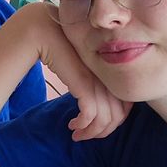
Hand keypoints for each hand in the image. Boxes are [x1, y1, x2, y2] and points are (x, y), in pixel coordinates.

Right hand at [17, 3, 129, 140]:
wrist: (41, 30)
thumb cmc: (57, 44)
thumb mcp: (78, 64)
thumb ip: (89, 80)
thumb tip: (93, 105)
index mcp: (110, 71)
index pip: (125, 104)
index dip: (113, 120)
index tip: (96, 126)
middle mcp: (108, 76)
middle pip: (117, 115)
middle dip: (102, 131)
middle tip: (85, 136)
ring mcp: (97, 79)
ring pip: (105, 118)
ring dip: (91, 132)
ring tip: (77, 134)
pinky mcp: (84, 83)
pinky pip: (91, 114)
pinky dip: (83, 124)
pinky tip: (72, 125)